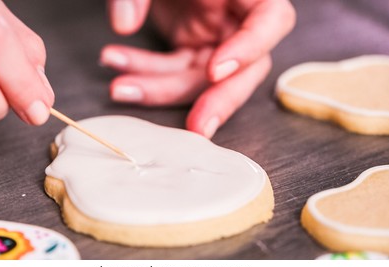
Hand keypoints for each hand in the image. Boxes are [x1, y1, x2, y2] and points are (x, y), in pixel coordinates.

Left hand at [102, 0, 294, 137]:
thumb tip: (123, 23)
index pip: (271, 20)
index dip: (249, 48)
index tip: (215, 70)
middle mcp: (238, 18)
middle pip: (246, 68)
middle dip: (217, 99)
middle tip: (197, 127)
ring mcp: (215, 38)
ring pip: (200, 79)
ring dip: (158, 87)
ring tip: (119, 87)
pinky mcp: (192, 49)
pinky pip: (173, 71)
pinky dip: (144, 72)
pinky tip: (116, 63)